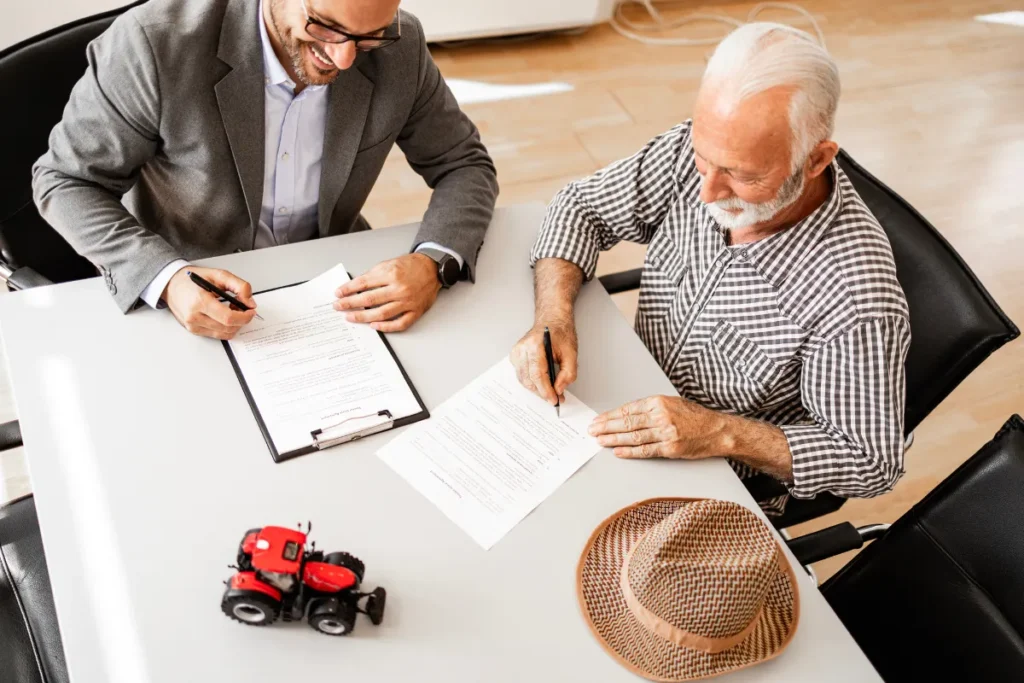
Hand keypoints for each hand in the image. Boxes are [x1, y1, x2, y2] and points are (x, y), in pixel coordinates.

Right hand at [162, 266, 256, 339]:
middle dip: (242, 319)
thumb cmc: (192, 279)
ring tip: (231, 310)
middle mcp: (194, 316)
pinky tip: (223, 316)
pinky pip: (217, 334)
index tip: (251, 310)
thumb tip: (250, 302)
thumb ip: (239, 286)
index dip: (244, 317)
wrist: (171, 284)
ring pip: (225, 334)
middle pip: (228, 327)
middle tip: (242, 308)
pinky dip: (226, 327)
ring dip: (235, 324)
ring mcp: (193, 326)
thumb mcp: (218, 275)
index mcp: (200, 301)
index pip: (228, 318)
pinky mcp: (194, 330)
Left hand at [333, 253, 440, 331]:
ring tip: (351, 317)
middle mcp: (399, 288)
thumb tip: (355, 287)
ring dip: (363, 317)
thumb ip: (373, 275)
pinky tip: (374, 326)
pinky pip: (399, 324)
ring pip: (381, 313)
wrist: (433, 269)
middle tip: (338, 306)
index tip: (338, 293)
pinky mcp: (416, 311)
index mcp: (391, 274)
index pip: (363, 283)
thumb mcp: (389, 263)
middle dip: (350, 303)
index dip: (348, 289)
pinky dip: (386, 327)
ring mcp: (408, 301)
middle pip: (369, 299)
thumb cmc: (411, 266)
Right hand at [510, 320, 577, 404]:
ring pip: (524, 380)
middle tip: (556, 399)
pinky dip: (531, 382)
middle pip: (529, 379)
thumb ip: (568, 373)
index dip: (546, 390)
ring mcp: (516, 352)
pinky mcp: (514, 356)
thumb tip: (559, 389)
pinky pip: (521, 375)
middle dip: (542, 392)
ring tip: (550, 393)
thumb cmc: (560, 333)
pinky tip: (541, 384)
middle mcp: (522, 348)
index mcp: (535, 344)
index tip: (554, 400)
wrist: (551, 320)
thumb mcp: (571, 353)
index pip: (538, 374)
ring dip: (537, 389)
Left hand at [588, 395, 725, 458]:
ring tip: (600, 440)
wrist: (717, 430)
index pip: (628, 409)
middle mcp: (661, 416)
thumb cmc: (695, 416)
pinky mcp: (671, 448)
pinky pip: (646, 450)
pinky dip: (630, 452)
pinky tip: (618, 452)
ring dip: (614, 439)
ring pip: (633, 436)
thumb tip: (626, 414)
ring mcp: (666, 433)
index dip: (611, 415)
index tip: (599, 419)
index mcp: (659, 402)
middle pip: (627, 422)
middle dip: (607, 426)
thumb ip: (651, 407)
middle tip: (593, 430)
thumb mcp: (672, 403)